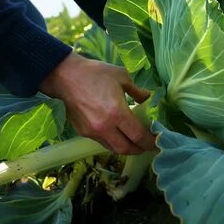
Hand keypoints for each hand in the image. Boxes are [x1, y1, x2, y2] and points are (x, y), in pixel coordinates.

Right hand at [39, 52, 154, 153]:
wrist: (65, 76)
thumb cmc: (96, 73)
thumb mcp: (122, 77)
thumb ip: (137, 91)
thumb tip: (148, 99)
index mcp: (117, 113)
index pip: (138, 136)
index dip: (150, 142)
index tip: (158, 141)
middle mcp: (105, 127)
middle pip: (126, 149)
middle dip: (140, 149)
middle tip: (148, 145)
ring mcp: (92, 132)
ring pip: (113, 148)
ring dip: (126, 148)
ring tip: (134, 142)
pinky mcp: (83, 132)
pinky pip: (102, 142)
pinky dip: (113, 142)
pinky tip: (118, 134)